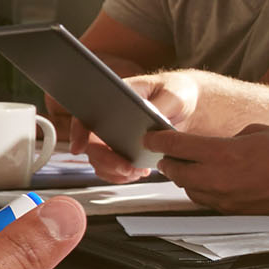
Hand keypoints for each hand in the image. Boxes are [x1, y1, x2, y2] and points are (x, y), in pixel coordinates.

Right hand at [68, 70, 203, 180]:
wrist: (190, 107)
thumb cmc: (179, 93)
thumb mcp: (175, 94)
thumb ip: (162, 105)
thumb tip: (151, 117)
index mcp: (116, 97)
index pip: (86, 112)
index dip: (78, 130)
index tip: (79, 147)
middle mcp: (110, 119)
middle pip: (92, 144)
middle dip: (106, 160)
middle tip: (127, 167)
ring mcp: (116, 137)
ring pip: (100, 161)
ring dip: (115, 171)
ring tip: (137, 171)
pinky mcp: (126, 152)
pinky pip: (113, 169)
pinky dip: (123, 175)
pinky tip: (140, 172)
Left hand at [147, 124, 268, 215]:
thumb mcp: (258, 132)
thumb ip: (228, 140)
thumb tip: (215, 146)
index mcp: (225, 154)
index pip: (178, 147)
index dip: (160, 140)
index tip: (151, 136)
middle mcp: (221, 180)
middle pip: (178, 172)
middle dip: (169, 160)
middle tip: (165, 152)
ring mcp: (228, 200)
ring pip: (190, 190)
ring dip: (184, 177)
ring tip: (183, 166)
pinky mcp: (237, 212)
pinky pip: (208, 201)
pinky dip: (201, 190)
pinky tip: (206, 181)